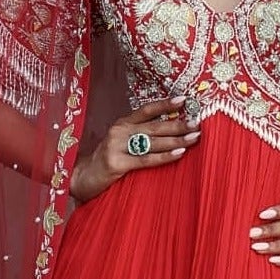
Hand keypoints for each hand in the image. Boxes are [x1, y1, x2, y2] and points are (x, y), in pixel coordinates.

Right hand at [70, 98, 199, 203]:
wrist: (81, 179)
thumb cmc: (107, 162)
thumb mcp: (121, 144)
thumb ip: (140, 137)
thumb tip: (170, 131)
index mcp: (122, 124)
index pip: (146, 110)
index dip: (165, 104)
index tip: (185, 100)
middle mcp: (119, 131)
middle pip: (154, 126)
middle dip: (178, 124)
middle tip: (198, 123)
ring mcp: (116, 146)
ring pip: (153, 142)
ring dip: (177, 140)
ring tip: (195, 137)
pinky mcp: (116, 163)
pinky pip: (146, 159)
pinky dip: (164, 156)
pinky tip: (179, 153)